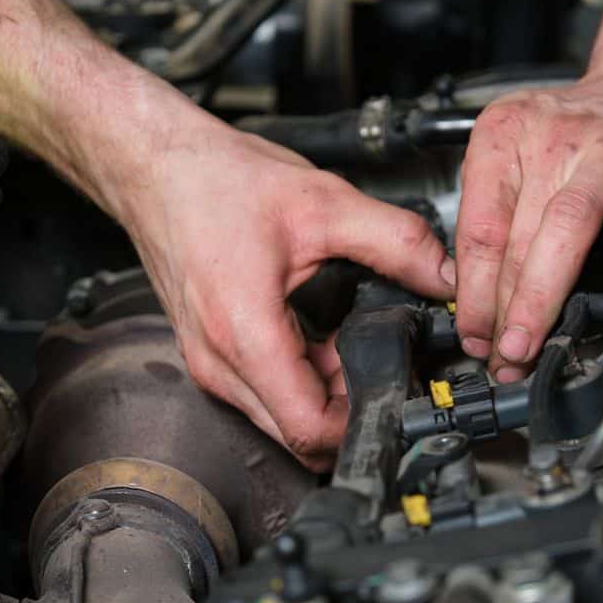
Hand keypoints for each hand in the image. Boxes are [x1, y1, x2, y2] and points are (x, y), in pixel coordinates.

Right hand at [120, 121, 454, 470]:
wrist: (155, 166)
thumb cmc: (217, 180)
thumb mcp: (325, 203)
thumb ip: (397, 243)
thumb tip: (446, 279)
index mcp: (243, 332)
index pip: (310, 428)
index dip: (365, 422)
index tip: (399, 394)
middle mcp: (218, 363)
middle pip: (298, 437)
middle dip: (351, 410)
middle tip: (385, 366)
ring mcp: (208, 366)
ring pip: (281, 421)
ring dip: (327, 397)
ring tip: (353, 345)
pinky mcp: (209, 358)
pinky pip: (265, 396)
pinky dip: (303, 381)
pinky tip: (322, 340)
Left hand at [453, 68, 602, 381]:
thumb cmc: (585, 135)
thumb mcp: (522, 158)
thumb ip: (499, 217)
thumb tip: (477, 302)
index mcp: (505, 136)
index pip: (478, 228)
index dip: (472, 293)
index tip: (474, 335)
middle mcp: (554, 138)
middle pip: (516, 234)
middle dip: (503, 307)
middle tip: (502, 355)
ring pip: (569, 223)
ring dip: (545, 292)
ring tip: (536, 339)